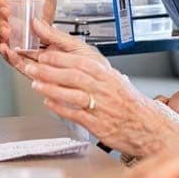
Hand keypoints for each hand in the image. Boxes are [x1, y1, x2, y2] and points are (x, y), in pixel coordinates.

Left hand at [8, 20, 170, 157]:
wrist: (146, 124)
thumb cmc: (125, 101)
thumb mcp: (110, 77)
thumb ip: (89, 66)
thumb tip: (67, 53)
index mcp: (106, 74)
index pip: (81, 61)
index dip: (61, 57)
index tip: (43, 53)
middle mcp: (104, 88)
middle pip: (75, 76)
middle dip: (51, 71)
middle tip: (32, 66)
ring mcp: (101, 107)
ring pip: (75, 94)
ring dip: (52, 88)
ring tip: (35, 83)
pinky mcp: (99, 124)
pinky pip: (77, 115)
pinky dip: (61, 108)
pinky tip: (48, 102)